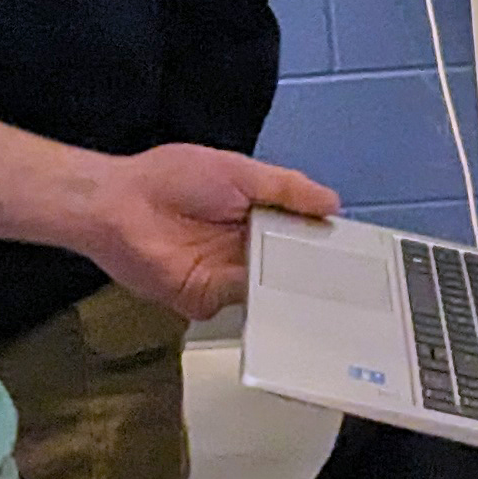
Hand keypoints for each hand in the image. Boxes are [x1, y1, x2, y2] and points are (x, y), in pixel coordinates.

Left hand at [79, 143, 336, 318]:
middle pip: (290, 267)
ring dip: (296, 292)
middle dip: (318, 274)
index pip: (299, 234)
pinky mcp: (207, 300)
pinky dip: (265, 306)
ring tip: (335, 298)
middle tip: (357, 285)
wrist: (118, 205)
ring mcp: (227, 278)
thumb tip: (332, 203)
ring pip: (273, 290)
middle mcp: (244, 249)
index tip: (359, 254)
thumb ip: (286, 188)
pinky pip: (244, 307)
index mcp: (254, 215)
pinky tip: (289, 304)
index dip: (324, 242)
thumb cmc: (171, 179)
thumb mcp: (239, 171)